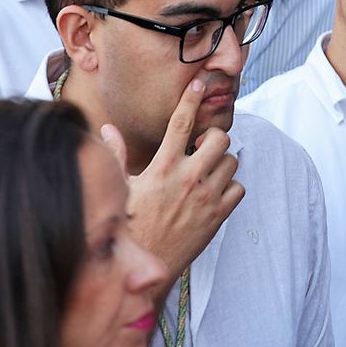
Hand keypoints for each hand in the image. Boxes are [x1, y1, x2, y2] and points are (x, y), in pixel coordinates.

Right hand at [102, 79, 244, 284]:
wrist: (146, 263)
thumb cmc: (128, 225)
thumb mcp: (119, 188)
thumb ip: (116, 155)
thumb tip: (106, 128)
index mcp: (162, 167)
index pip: (180, 122)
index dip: (191, 98)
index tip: (199, 83)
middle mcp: (188, 178)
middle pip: (220, 138)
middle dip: (215, 137)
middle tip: (204, 147)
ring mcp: (207, 197)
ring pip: (232, 161)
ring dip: (222, 162)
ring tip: (206, 171)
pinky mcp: (219, 215)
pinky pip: (239, 188)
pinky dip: (231, 187)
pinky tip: (215, 192)